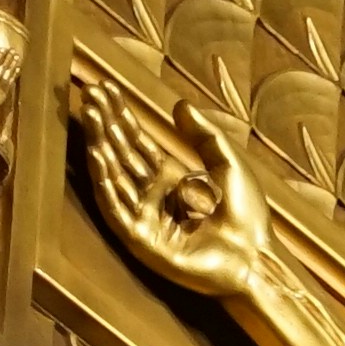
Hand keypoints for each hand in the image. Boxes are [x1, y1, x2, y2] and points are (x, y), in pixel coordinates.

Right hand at [73, 67, 270, 301]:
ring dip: (100, 146)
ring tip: (90, 115)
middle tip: (89, 93)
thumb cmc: (247, 215)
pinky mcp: (142, 240)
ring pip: (114, 178)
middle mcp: (152, 197)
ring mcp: (144, 219)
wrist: (255, 257)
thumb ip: (204, 136)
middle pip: (122, 155)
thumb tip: (179, 105)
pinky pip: (117, 210)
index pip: (137, 143)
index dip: (121, 116)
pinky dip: (105, 183)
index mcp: (170, 179)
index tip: (105, 88)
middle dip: (105, 124)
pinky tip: (97, 155)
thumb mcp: (227, 164)